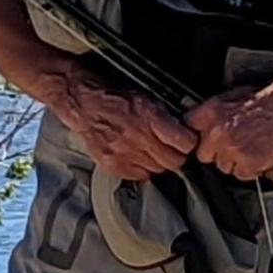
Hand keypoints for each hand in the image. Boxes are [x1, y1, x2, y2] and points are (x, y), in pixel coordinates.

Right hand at [50, 68, 197, 180]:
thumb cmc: (117, 96)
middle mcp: (137, 137)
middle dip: (177, 156)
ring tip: (154, 152)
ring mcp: (123, 153)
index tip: (187, 141)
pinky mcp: (111, 164)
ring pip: (157, 170)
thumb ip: (166, 117)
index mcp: (150, 116)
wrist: (83, 101)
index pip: (184, 142)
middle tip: (173, 150)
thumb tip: (187, 130)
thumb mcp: (147, 97)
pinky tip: (139, 158)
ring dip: (159, 163)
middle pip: (173, 162)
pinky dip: (142, 169)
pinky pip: (139, 176)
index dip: (189, 143)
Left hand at [187, 68, 272, 178]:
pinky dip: (251, 168)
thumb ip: (214, 113)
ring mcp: (232, 149)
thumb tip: (203, 126)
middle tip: (235, 144)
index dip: (200, 136)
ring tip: (252, 147)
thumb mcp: (234, 96)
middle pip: (204, 154)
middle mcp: (217, 132)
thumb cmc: (269, 98)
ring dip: (235, 161)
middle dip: (217, 152)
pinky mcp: (248, 163)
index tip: (206, 139)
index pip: (189, 130)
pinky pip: (242, 174)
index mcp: (211, 113)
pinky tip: (260, 154)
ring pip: (223, 167)